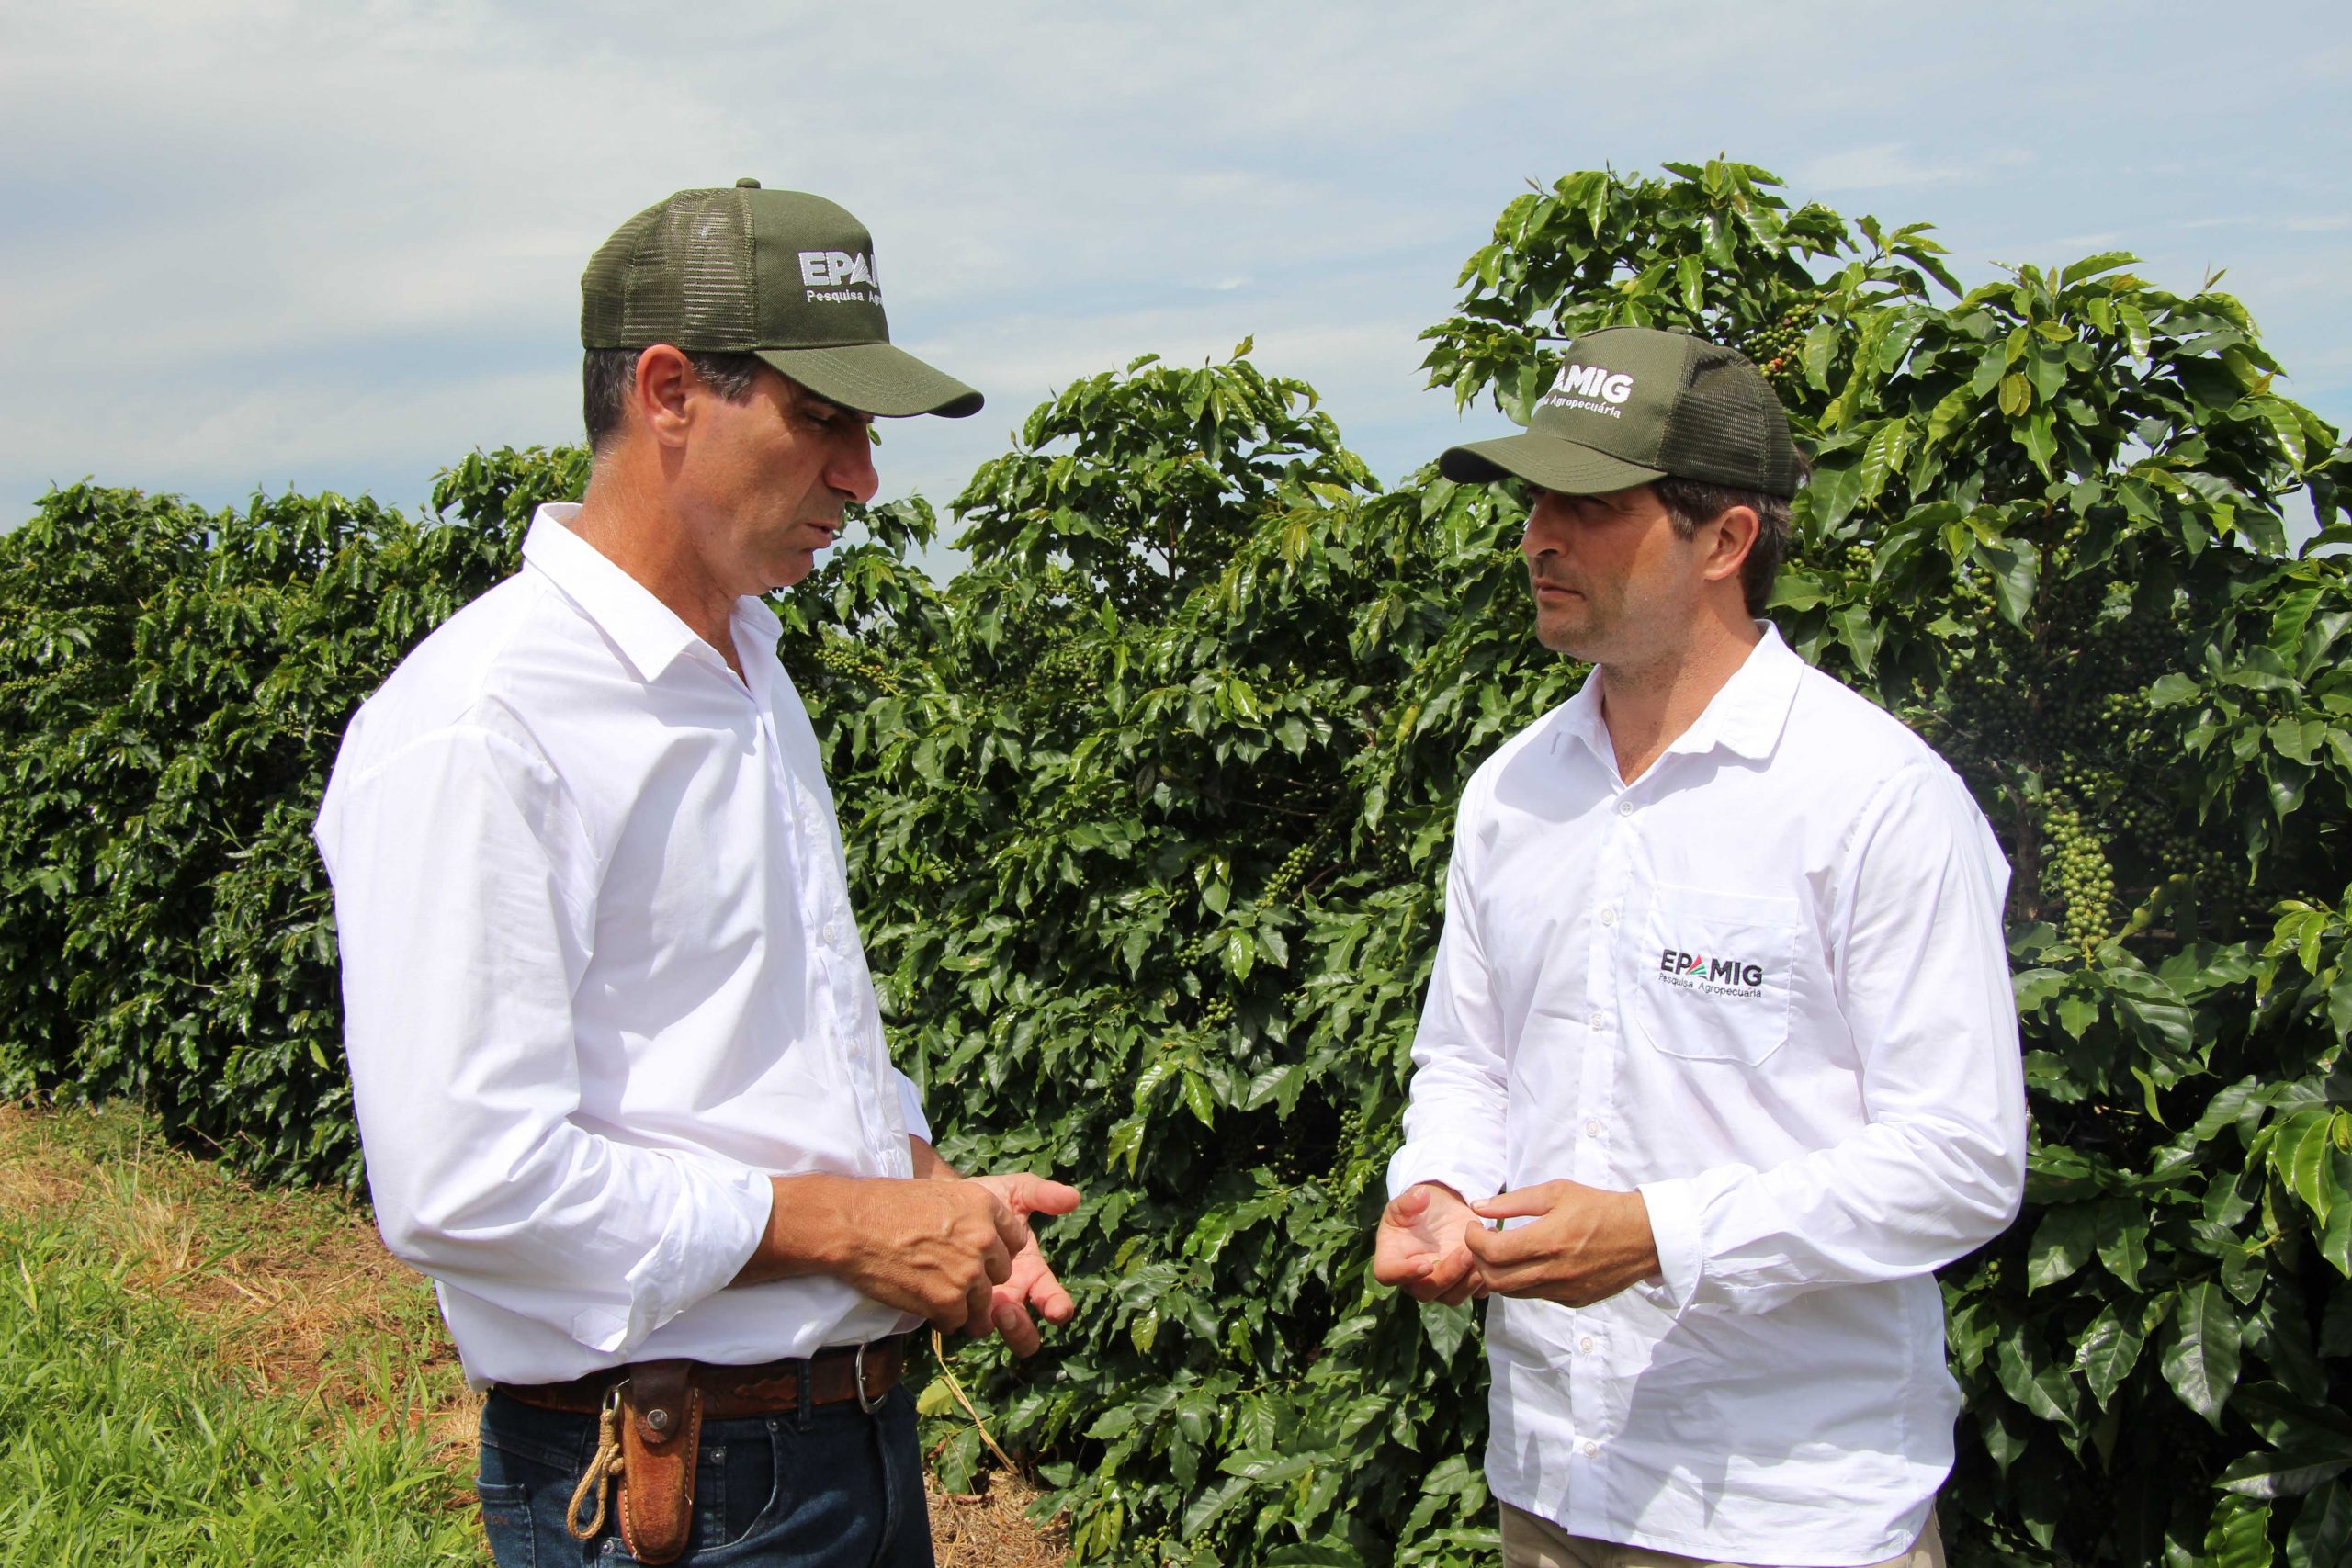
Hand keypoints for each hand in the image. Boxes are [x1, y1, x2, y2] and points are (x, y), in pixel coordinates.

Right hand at [826, 1177, 1030, 1333]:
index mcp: (985, 1205)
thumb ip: (971, 1215)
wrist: (853, 1226)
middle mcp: (984, 1239)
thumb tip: (985, 1236)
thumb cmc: (887, 1206)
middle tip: (949, 1272)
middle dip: (981, 1277)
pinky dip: (941, 1317)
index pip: (1015, 1239)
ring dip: (962, 1301)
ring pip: (983, 1301)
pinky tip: (920, 1300)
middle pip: (1003, 1273)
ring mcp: (968, 1273)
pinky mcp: (948, 1301)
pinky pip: (958, 1321)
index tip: (979, 1255)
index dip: (995, 1250)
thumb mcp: (940, 1194)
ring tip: (931, 1288)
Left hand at [964, 1172, 1082, 1355]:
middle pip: (1023, 1333)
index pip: (1052, 1298)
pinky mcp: (953, 1303)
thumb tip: (1074, 1197)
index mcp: (1032, 1273)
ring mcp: (981, 1302)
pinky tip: (949, 1296)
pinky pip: (956, 1319)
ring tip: (982, 1306)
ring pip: (990, 1331)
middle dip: (1019, 1329)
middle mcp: (1011, 1294)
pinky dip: (955, 1314)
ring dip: (989, 1325)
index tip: (1057, 1310)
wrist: (943, 1203)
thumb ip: (1043, 1195)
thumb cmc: (986, 1199)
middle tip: (1006, 1310)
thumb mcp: (1016, 1192)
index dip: (1057, 1307)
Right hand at [1372, 1182, 1481, 1304]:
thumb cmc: (1418, 1208)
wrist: (1442, 1213)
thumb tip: (1420, 1196)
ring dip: (1469, 1281)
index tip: (1425, 1264)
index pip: (1388, 1274)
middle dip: (1447, 1275)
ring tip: (1481, 1254)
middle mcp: (1413, 1278)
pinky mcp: (1462, 1283)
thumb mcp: (1408, 1200)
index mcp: (1391, 1258)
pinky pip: (1474, 1293)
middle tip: (1465, 1253)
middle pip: (1425, 1292)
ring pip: (1452, 1297)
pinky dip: (1484, 1280)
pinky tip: (1491, 1255)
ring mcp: (1439, 1284)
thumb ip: (1409, 1200)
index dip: (1405, 1273)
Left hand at [1463, 1180, 1659, 1307]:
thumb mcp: (1557, 1192)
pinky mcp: (1573, 1301)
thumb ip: (1514, 1201)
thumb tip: (1478, 1206)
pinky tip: (1531, 1262)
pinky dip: (1524, 1281)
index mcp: (1548, 1241)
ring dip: (1499, 1274)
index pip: (1491, 1252)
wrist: (1643, 1236)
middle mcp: (1553, 1271)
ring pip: (1512, 1293)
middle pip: (1494, 1280)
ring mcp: (1564, 1290)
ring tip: (1505, 1252)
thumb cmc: (1599, 1207)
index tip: (1475, 1226)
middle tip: (1484, 1242)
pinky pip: (1535, 1296)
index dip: (1473, 1240)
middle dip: (1480, 1261)